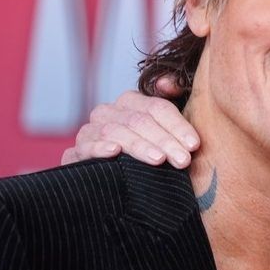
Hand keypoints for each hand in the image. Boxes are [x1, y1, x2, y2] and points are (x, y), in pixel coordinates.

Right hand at [61, 77, 198, 167]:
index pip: (157, 107)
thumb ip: (173, 99)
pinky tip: (114, 152)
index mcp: (133, 102)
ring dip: (139, 146)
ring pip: (116, 131)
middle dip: (165, 140)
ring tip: (159, 160)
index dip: (177, 125)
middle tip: (183, 160)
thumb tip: (167, 83)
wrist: (120, 186)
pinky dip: (99, 148)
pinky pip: (84, 146)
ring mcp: (91, 131)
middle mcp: (109, 112)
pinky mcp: (75, 153)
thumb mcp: (169, 129)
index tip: (194, 145)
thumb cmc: (154, 153)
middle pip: (139, 120)